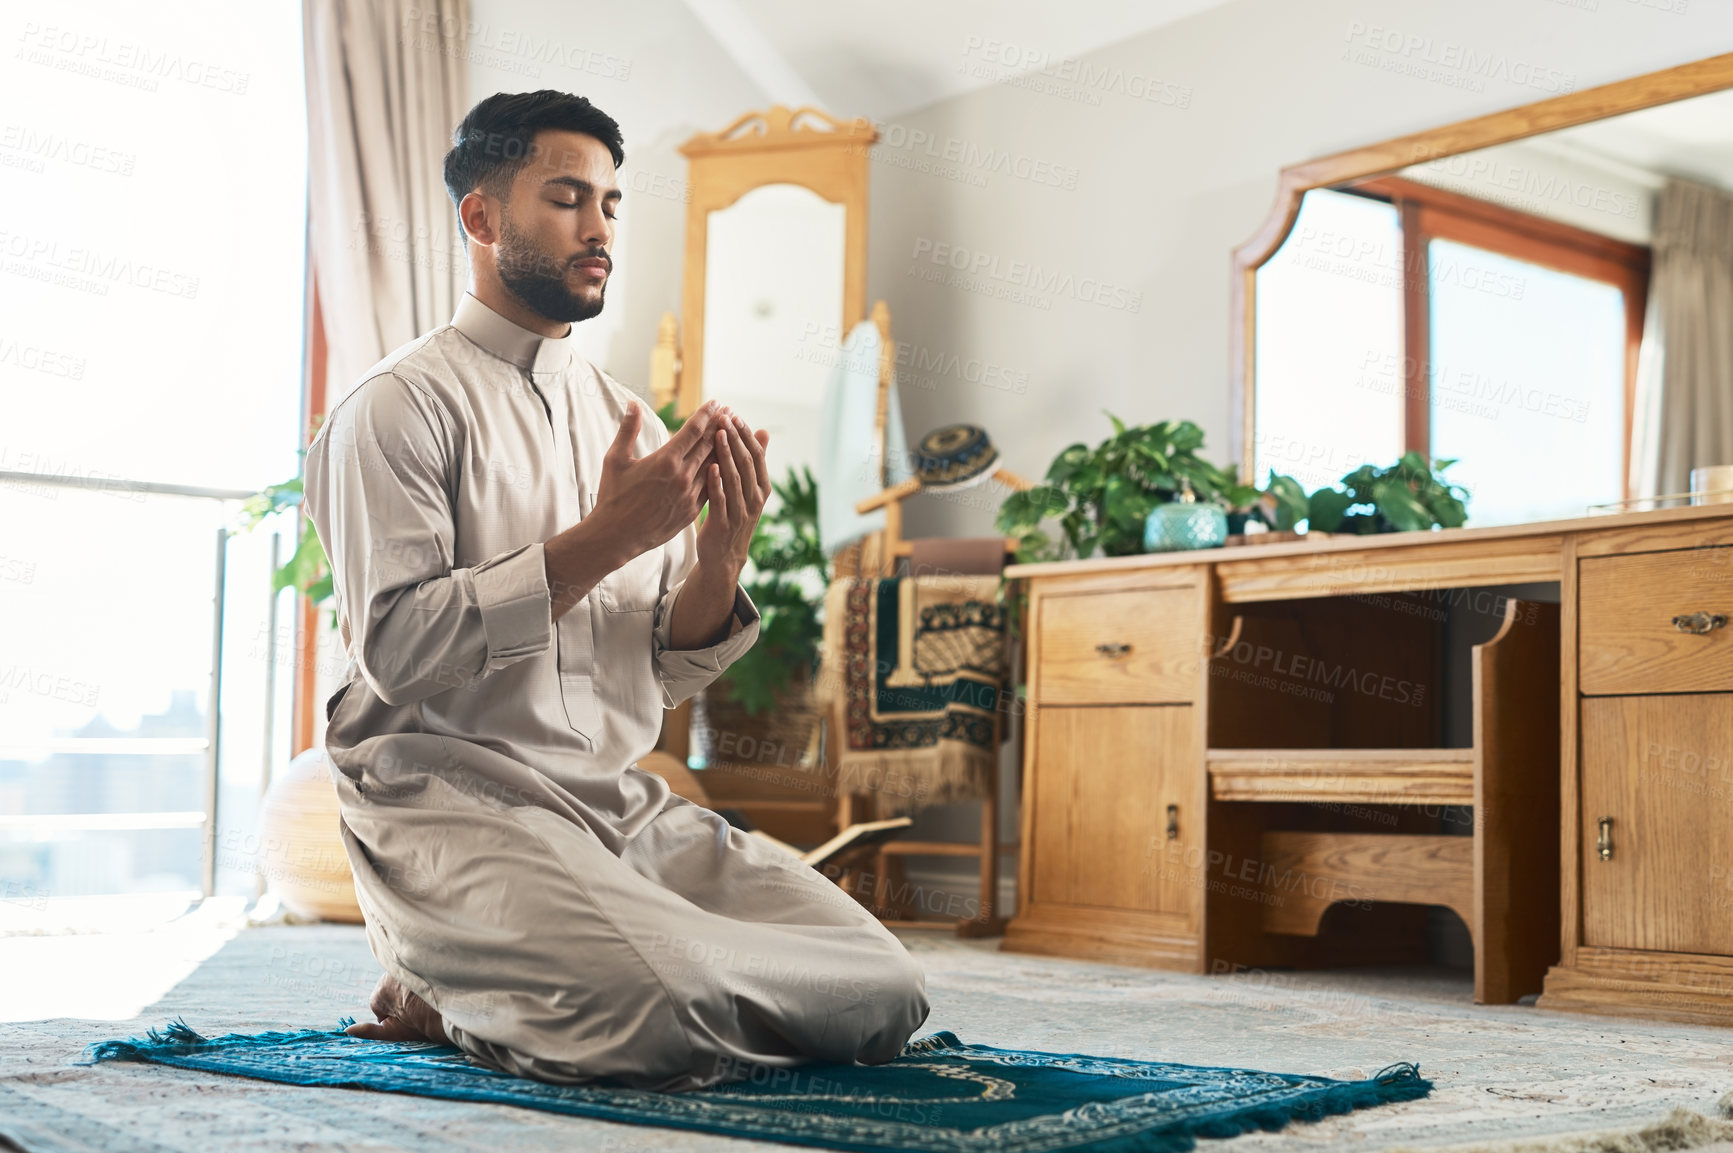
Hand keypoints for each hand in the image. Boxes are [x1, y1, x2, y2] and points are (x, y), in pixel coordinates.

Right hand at [589, 399, 723, 558]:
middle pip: (708, 445)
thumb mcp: (615, 460)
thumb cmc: (612, 497)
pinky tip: (725, 465)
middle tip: (731, 413)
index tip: (717, 403)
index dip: (706, 415)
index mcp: (664, 461)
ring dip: (724, 449)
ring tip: (733, 435)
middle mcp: (681, 477)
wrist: (616, 537)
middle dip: (721, 427)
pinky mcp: (692, 511)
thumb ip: (628, 430)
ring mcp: (689, 495)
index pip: (693, 431)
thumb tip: (632, 404)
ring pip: (714, 466)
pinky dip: (719, 474)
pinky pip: (711, 487)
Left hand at [695, 408, 770, 580]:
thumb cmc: (733, 515)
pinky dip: (716, 483)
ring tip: (717, 433)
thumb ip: (754, 462)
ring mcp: (740, 512)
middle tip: (724, 417)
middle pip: (747, 463)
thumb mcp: (748, 489)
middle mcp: (755, 499)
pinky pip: (720, 500)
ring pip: (734, 478)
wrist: (724, 556)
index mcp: (762, 488)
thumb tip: (764, 431)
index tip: (734, 415)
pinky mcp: (723, 524)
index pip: (756, 455)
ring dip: (726, 454)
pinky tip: (709, 466)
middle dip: (735, 438)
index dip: (746, 434)